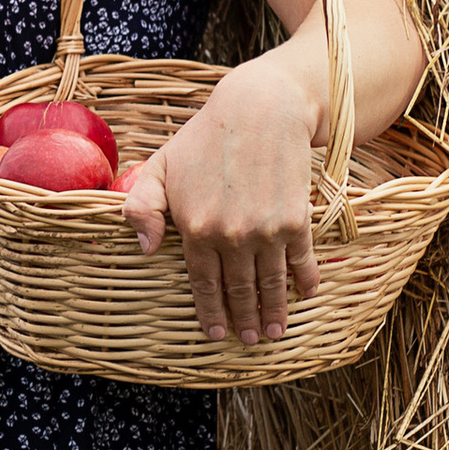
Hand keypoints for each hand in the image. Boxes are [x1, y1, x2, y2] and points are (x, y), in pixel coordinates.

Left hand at [118, 49, 321, 346]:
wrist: (260, 109)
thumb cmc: (205, 138)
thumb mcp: (161, 166)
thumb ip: (142, 207)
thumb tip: (144, 250)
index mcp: (195, 227)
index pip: (203, 283)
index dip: (210, 312)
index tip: (215, 333)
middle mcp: (230, 235)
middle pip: (239, 290)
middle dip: (245, 320)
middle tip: (250, 340)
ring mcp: (266, 230)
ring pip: (270, 283)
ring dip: (274, 311)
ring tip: (275, 331)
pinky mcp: (295, 219)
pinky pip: (300, 260)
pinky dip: (305, 280)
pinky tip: (306, 294)